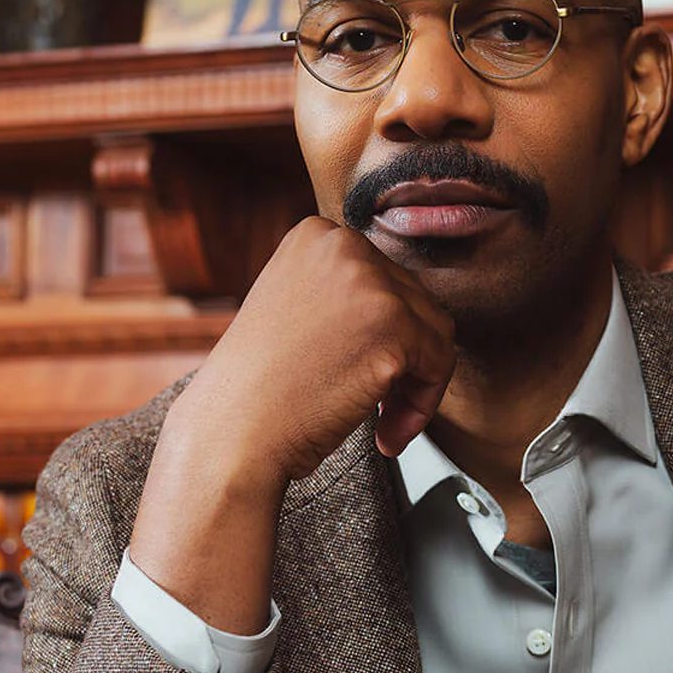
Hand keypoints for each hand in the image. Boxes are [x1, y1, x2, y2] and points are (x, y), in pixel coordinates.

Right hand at [127, 219, 454, 630]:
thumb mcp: (295, 308)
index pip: (385, 279)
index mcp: (316, 235)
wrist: (232, 433)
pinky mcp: (395, 324)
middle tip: (374, 408)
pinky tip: (387, 436)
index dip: (381, 334)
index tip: (359, 371)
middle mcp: (344, 245)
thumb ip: (343, 294)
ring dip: (415, 384)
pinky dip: (422, 406)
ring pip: (436, 332)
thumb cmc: (259, 389)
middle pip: (415, 302)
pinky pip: (439, 365)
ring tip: (383, 423)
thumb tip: (405, 306)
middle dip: (403, 359)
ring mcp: (371, 282)